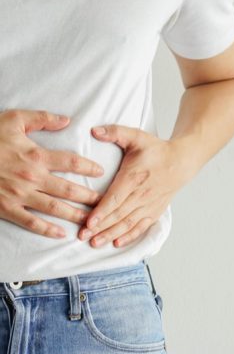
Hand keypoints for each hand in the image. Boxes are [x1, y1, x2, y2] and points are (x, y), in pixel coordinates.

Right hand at [0, 109, 103, 237]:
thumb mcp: (13, 120)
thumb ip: (42, 119)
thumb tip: (67, 120)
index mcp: (36, 156)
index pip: (71, 162)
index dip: (89, 167)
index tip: (101, 172)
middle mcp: (32, 177)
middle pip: (68, 189)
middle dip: (89, 197)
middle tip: (105, 202)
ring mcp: (20, 195)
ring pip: (55, 208)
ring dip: (75, 215)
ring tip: (92, 220)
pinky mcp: (7, 208)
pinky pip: (30, 222)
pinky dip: (47, 229)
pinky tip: (62, 234)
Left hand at [78, 124, 194, 247]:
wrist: (181, 162)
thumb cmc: (157, 150)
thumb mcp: (137, 136)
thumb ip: (115, 132)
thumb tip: (94, 130)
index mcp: (134, 177)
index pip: (116, 198)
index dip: (102, 212)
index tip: (89, 223)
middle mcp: (141, 194)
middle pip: (119, 214)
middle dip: (100, 227)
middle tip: (83, 237)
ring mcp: (149, 204)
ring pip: (128, 223)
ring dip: (111, 234)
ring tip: (95, 243)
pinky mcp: (155, 210)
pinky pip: (141, 226)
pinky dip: (129, 236)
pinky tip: (117, 243)